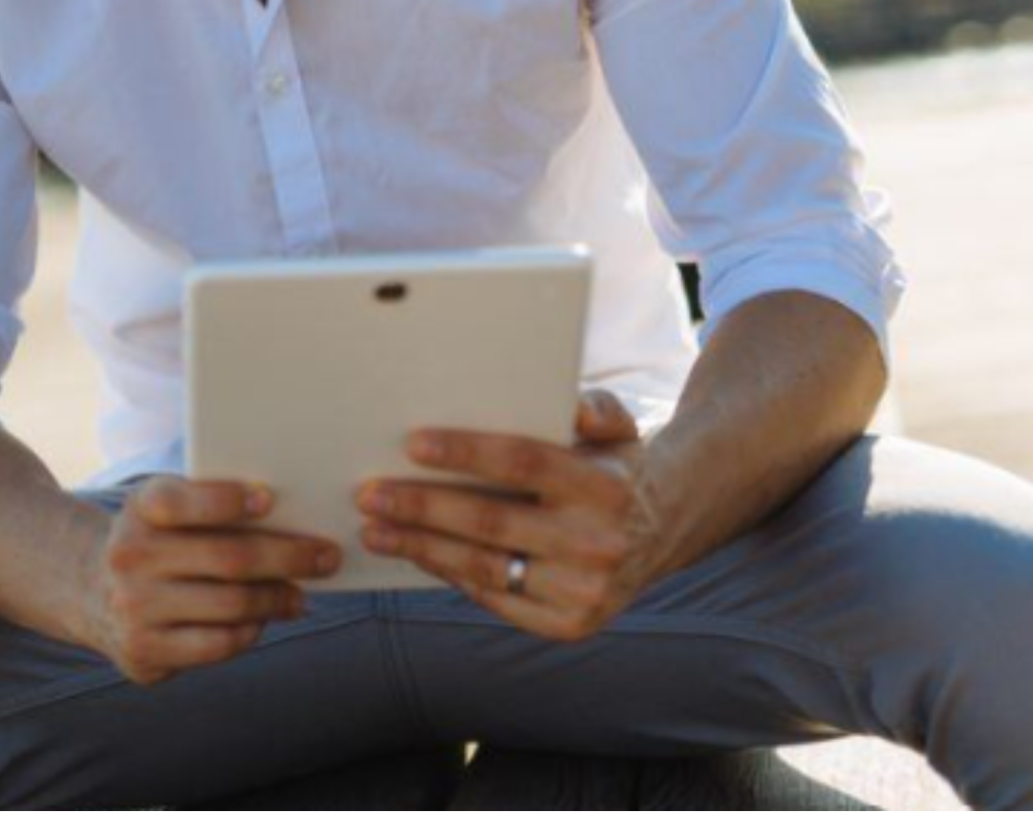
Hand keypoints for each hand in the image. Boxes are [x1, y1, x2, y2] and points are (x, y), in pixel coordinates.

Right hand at [81, 476, 343, 685]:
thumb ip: (211, 504)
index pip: (183, 503)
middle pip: (229, 559)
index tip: (270, 499)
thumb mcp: (166, 507)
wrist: (87, 586)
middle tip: (327, 556)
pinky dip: (250, 632)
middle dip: (289, 558)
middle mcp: (131, 558)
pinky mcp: (144, 652)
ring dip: (278, 600)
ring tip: (301, 594)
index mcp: (140, 509)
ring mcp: (135, 610)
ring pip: (231, 607)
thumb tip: (293, 520)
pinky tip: (263, 620)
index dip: (227, 500)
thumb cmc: (154, 537)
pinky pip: (218, 645)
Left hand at [354, 388, 665, 641]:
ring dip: (421, 547)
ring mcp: (584, 591)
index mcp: (606, 486)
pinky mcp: (569, 624)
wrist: (664, 530)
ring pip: (485, 567)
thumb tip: (571, 409)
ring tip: (374, 529)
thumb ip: (595, 407)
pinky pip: (495, 598)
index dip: (465, 452)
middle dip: (422, 506)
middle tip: (369, 494)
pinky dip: (450, 575)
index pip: (524, 462)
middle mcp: (597, 543)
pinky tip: (415, 554)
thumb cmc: (614, 467)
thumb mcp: (619, 427)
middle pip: (492, 521)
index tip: (411, 443)